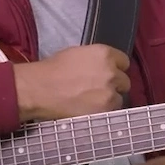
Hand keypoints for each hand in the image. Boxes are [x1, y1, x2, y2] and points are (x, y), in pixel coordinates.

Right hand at [12, 44, 129, 121]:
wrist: (39, 89)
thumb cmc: (52, 70)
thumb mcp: (77, 54)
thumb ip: (96, 60)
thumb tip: (102, 66)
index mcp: (105, 54)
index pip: (124, 62)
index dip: (116, 69)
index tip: (109, 74)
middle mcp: (111, 71)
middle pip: (124, 81)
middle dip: (114, 85)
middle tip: (99, 89)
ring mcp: (110, 91)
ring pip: (120, 97)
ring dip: (110, 99)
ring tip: (92, 101)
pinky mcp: (105, 109)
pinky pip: (112, 110)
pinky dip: (103, 111)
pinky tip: (90, 108)